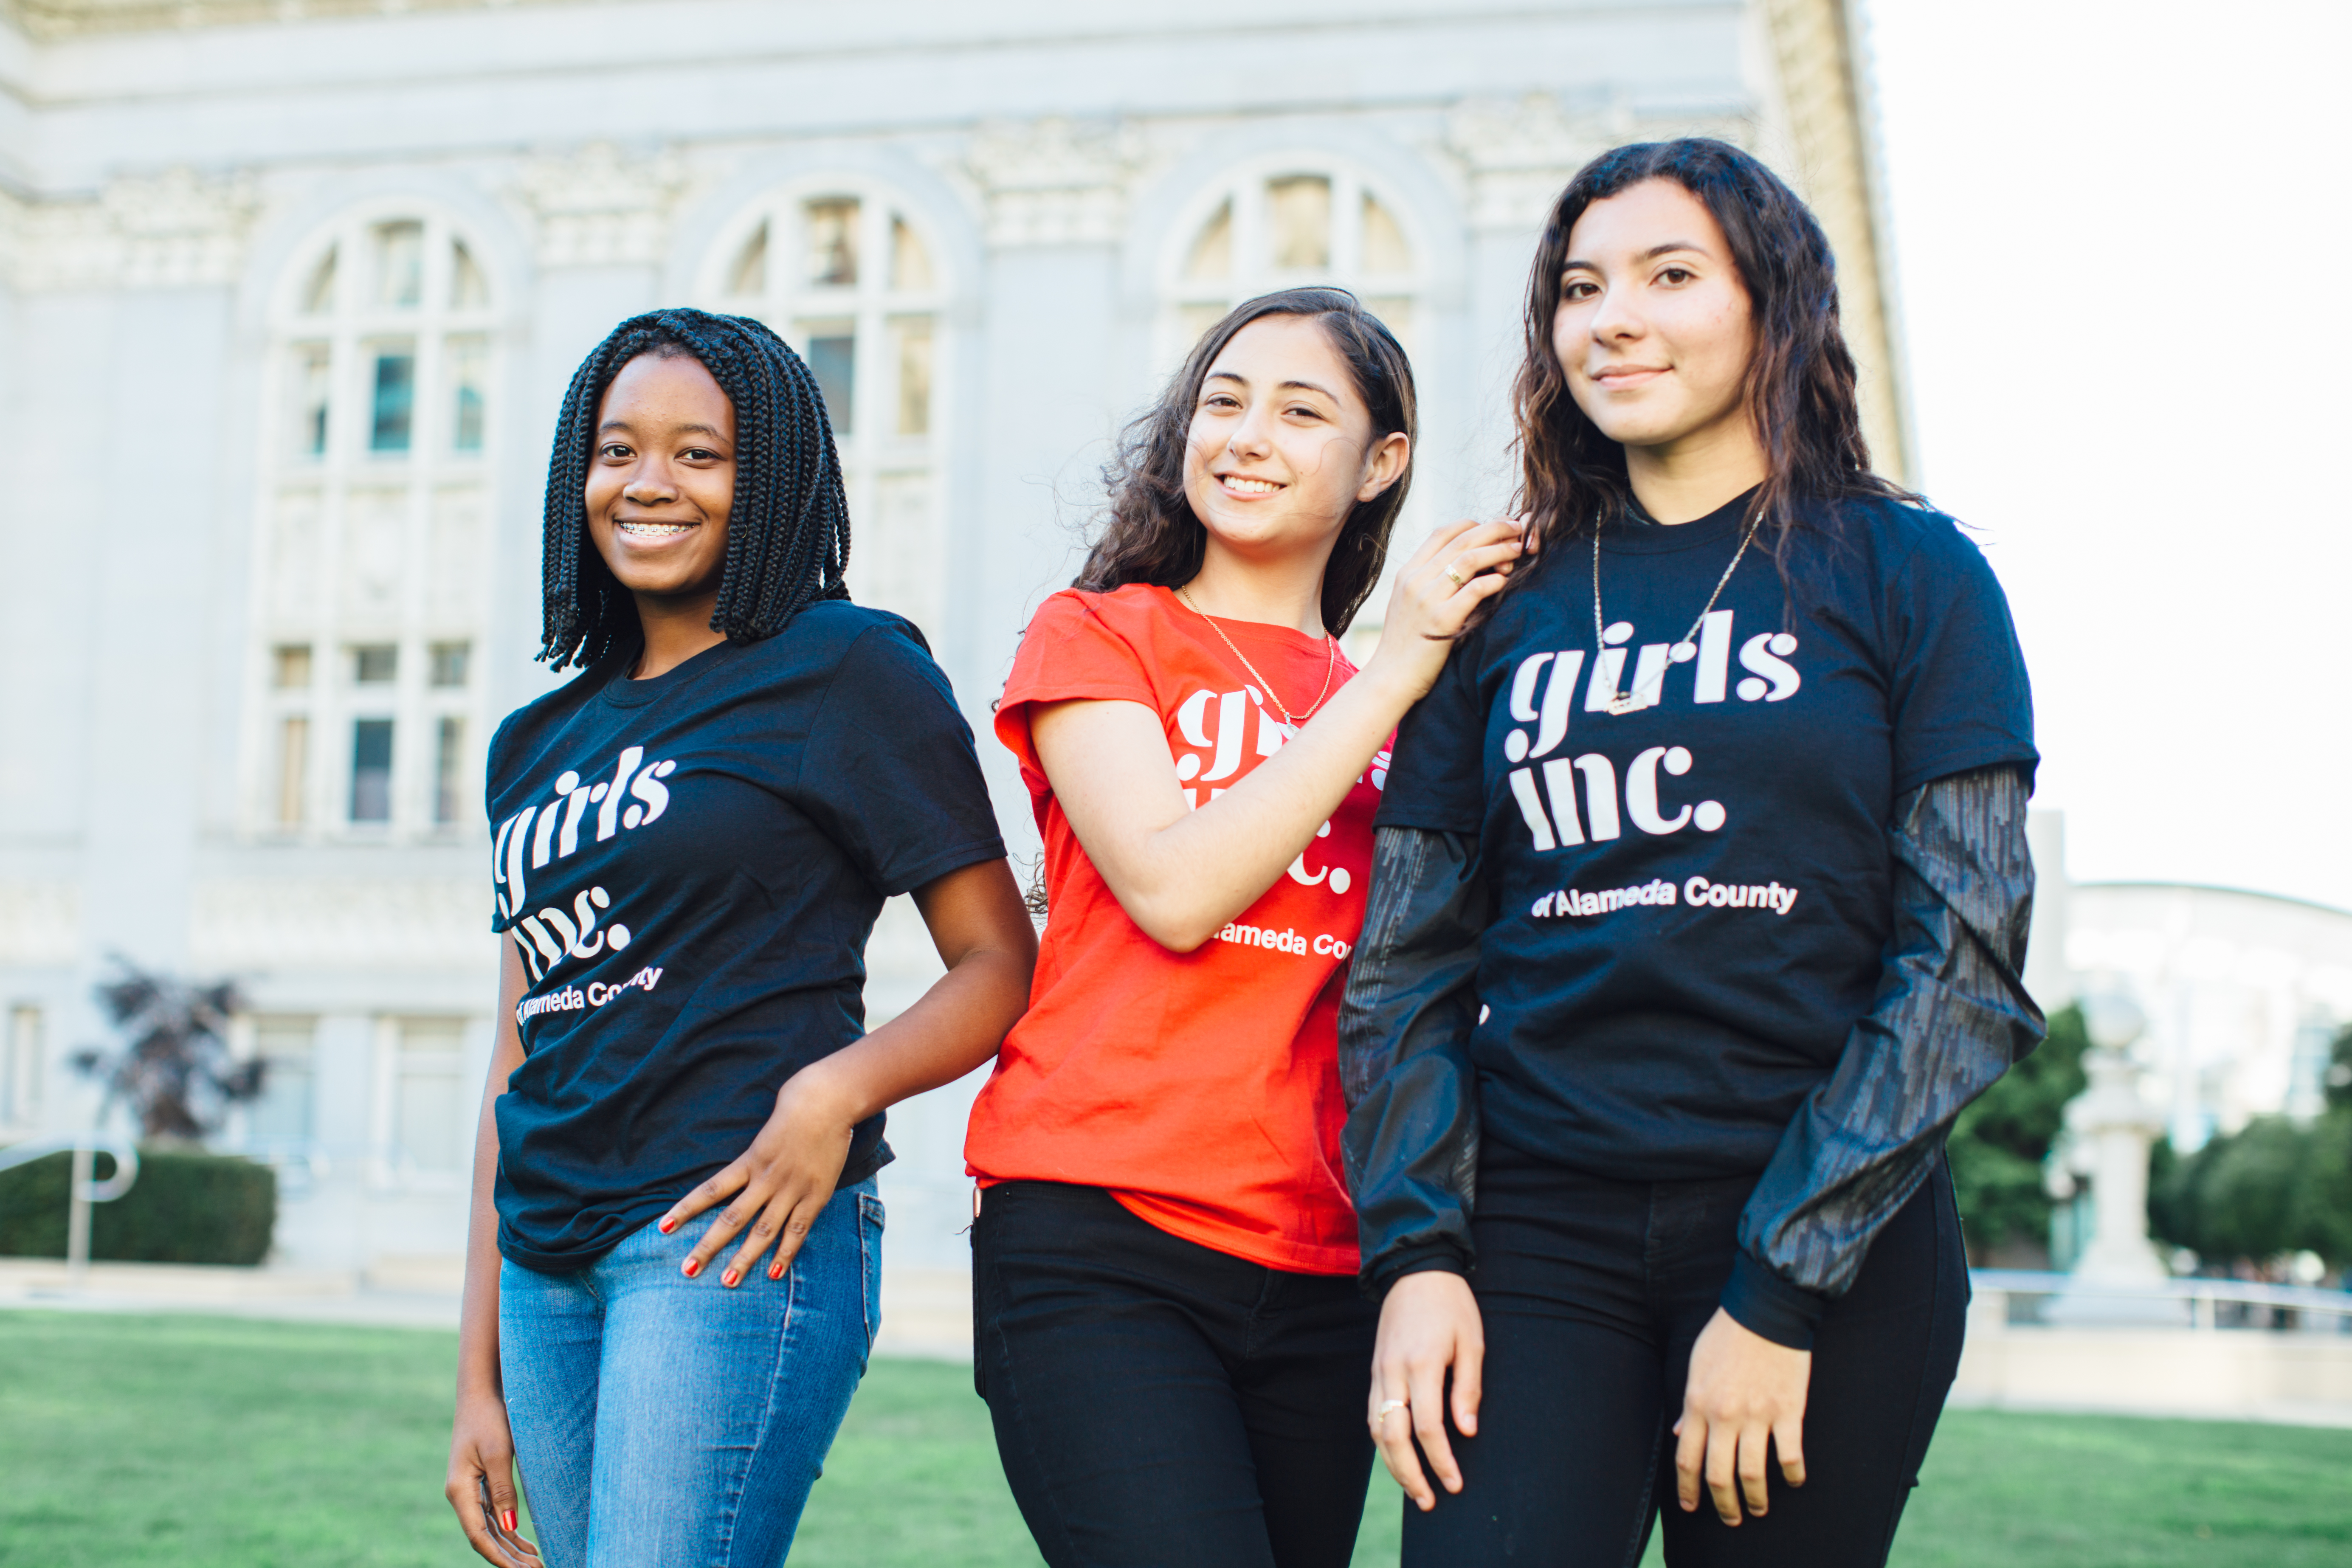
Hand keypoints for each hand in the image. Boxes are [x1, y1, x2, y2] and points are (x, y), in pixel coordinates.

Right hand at [446, 1383, 539, 1565]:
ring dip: (510, 1547)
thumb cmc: (489, 1418)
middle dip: (508, 1558)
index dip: (499, 1557)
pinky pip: (492, 1515)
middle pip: (484, 1536)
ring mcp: (469, 1490)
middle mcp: (461, 1495)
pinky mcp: (479, 1483)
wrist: (480, 1393)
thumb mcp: (498, 1453)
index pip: (479, 1535)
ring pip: (489, 1528)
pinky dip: (508, 1530)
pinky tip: (523, 1542)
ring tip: (534, 1563)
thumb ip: (503, 1491)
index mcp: (460, 1491)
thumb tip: (510, 1528)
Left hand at [659, 1059, 862, 1286]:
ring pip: (762, 1231)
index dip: (685, 1209)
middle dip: (708, 1246)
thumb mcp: (765, 1132)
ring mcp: (791, 1190)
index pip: (710, 1190)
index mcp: (749, 1161)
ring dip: (743, 1258)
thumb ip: (752, 1156)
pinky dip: (785, 1254)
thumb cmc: (795, 1109)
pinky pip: (797, 1230)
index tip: (663, 1227)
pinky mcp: (815, 1196)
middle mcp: (766, 1179)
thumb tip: (740, 1171)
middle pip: (732, 1219)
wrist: (829, 1102)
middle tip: (687, 1270)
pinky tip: (773, 1273)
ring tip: (728, 1282)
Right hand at [1363, 518, 1526, 701]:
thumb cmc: (1406, 646)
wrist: (1390, 679)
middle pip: (1462, 540)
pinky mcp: (1441, 621)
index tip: (1497, 528)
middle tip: (1520, 529)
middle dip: (1496, 529)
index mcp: (1408, 573)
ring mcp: (1427, 599)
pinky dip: (1493, 581)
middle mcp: (1415, 580)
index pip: (1444, 532)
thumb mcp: (1409, 605)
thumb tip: (1465, 566)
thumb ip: (1429, 583)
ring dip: (1500, 551)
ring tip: (1519, 551)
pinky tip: (1504, 581)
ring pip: (1470, 559)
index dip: (1474, 524)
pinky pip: (1473, 591)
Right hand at [1367, 1270, 1484, 1510]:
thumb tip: (1466, 1433)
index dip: (1442, 1460)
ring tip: (1414, 1489)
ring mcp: (1379, 1371)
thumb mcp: (1472, 1342)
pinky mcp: (1374, 1369)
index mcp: (1423, 1363)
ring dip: (1392, 1464)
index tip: (1455, 1483)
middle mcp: (1394, 1370)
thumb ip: (1468, 1389)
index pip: (1428, 1426)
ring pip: (1376, 1429)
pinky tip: (1398, 1457)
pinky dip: (1383, 1442)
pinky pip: (1373, 1413)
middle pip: (1393, 1436)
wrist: (1416, 1269)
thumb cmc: (1452, 1305)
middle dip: (1410, 1474)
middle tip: (1430, 1501)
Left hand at [1674, 1307, 1809, 1525]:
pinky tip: (1792, 1481)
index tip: (1692, 1506)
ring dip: (1755, 1499)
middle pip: (1719, 1475)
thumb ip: (1689, 1405)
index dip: (1688, 1488)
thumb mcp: (1696, 1366)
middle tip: (1730, 1519)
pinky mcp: (1789, 1413)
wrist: (1765, 1312)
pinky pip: (1789, 1456)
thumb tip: (1679, 1432)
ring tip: (1758, 1509)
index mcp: (1698, 1404)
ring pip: (1752, 1474)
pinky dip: (1792, 1475)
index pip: (1687, 1458)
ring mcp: (1758, 1416)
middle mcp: (1725, 1416)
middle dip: (1723, 1505)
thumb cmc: (1726, 1336)